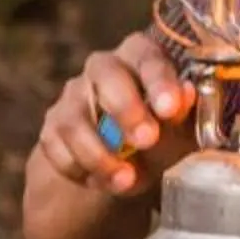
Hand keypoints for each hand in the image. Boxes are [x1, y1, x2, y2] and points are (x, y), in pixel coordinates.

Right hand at [35, 33, 193, 200]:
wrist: (128, 160)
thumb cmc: (162, 132)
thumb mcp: (182, 126)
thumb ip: (185, 113)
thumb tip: (187, 95)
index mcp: (140, 56)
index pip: (147, 57)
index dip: (159, 82)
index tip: (170, 109)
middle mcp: (101, 68)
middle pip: (103, 74)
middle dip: (125, 109)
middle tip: (146, 141)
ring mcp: (72, 97)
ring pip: (74, 119)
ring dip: (99, 154)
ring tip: (126, 180)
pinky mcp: (52, 128)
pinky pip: (56, 148)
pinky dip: (80, 170)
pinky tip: (103, 182)